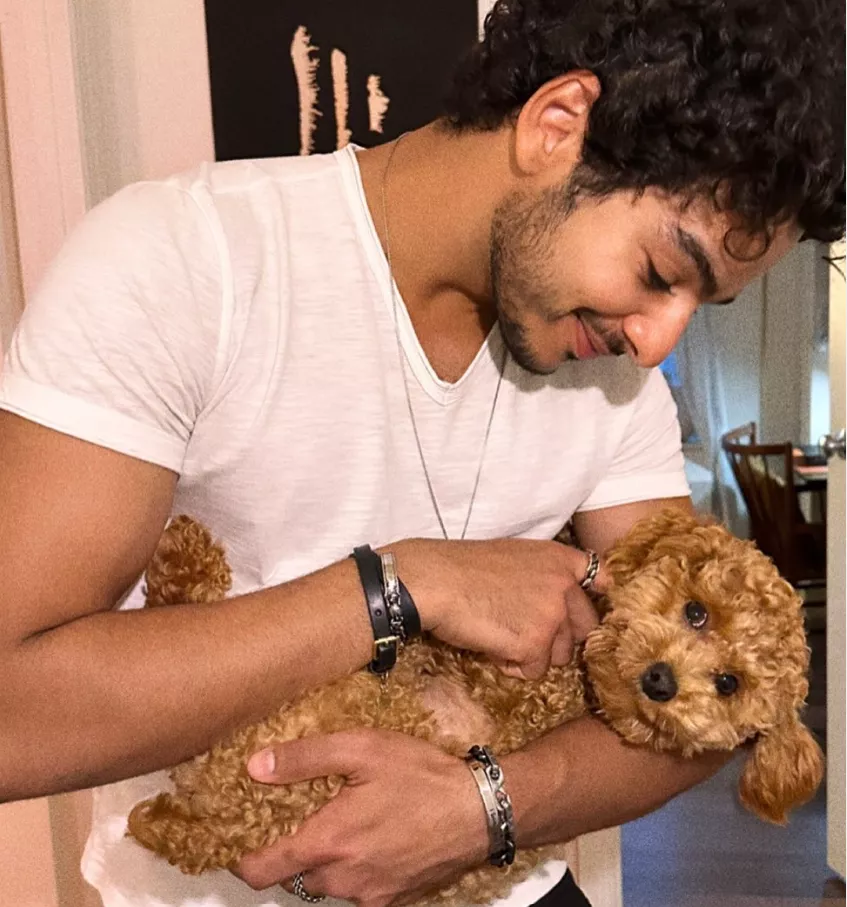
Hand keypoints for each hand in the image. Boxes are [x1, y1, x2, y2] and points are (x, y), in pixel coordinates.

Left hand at [232, 730, 488, 906]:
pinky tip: (372, 838)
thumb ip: (306, 758)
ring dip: (324, 861)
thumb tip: (256, 766)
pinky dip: (354, 870)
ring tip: (342, 823)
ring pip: (326, 885)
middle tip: (301, 817)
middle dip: (290, 852)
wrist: (480, 811)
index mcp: (328, 842)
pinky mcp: (393, 901)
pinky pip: (357, 891)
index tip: (239, 836)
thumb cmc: (422, 776)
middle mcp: (343, 878)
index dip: (242, 856)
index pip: (261, 870)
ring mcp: (369, 895)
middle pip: (293, 877)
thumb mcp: (363, 749)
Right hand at [392, 538, 606, 679]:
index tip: (585, 613)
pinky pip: (532, 671)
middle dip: (556, 638)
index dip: (596, 601)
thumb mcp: (514, 556)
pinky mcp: (535, 643)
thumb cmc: (462, 567)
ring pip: (559, 655)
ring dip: (532, 654)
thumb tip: (555, 604)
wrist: (434, 580)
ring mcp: (552, 615)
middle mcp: (564, 585)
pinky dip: (510, 665)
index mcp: (560, 558)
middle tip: (521, 631)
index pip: (603, 580)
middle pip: (584, 629)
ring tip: (499, 633)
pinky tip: (490, 644)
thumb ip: (543, 575)